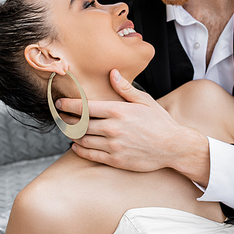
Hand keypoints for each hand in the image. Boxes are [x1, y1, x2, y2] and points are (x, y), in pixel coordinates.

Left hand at [56, 70, 209, 180]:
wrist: (173, 147)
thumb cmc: (160, 122)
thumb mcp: (145, 101)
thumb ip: (125, 88)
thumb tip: (112, 73)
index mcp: (118, 111)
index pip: (85, 107)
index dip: (69, 105)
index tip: (59, 103)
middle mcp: (113, 128)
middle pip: (80, 124)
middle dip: (67, 120)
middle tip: (60, 117)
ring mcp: (113, 145)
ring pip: (83, 140)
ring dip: (72, 135)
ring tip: (67, 130)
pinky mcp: (115, 160)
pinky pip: (91, 155)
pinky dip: (80, 150)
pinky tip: (76, 146)